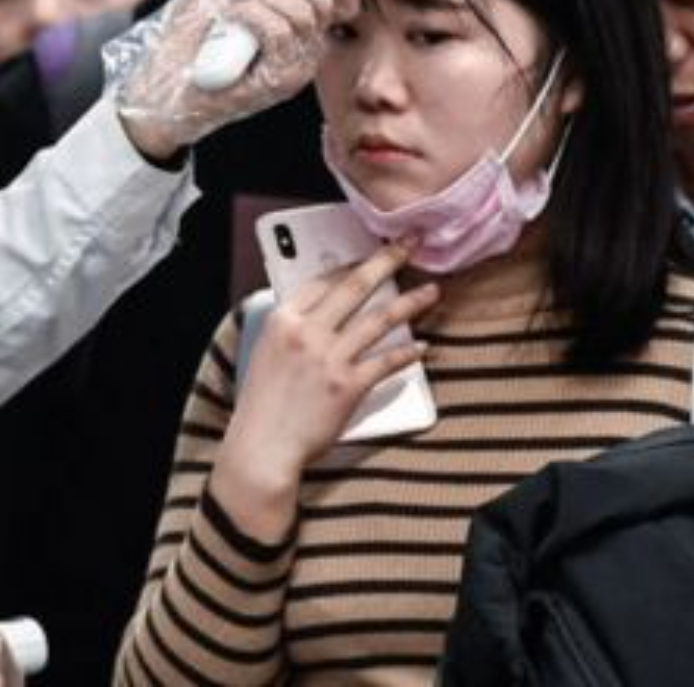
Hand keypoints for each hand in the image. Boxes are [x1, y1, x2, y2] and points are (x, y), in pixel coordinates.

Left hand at [114, 0, 361, 160]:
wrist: (158, 79)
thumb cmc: (188, 33)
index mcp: (300, 28)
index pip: (342, 4)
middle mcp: (304, 51)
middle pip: (322, 3)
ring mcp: (293, 70)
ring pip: (301, 15)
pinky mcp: (276, 84)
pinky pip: (279, 33)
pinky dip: (254, 11)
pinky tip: (229, 11)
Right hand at [211, 245, 437, 536]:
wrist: (263, 446)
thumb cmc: (263, 407)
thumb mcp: (267, 355)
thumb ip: (292, 331)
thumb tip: (322, 316)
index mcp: (283, 321)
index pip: (321, 281)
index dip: (350, 266)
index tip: (368, 257)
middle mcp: (307, 333)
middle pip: (354, 287)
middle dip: (386, 261)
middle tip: (408, 246)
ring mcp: (330, 359)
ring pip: (379, 320)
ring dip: (410, 302)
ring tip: (431, 291)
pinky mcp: (349, 386)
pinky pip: (387, 362)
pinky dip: (407, 353)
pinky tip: (422, 346)